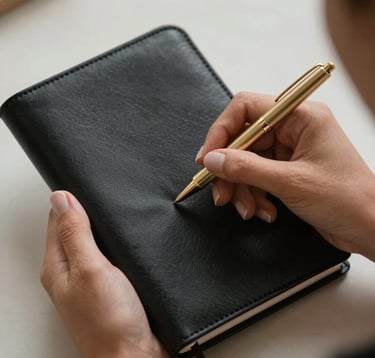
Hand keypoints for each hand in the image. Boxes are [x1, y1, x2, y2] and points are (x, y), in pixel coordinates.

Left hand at [40, 191, 168, 357]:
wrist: (135, 354)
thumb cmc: (110, 321)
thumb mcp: (90, 268)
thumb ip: (75, 233)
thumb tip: (61, 198)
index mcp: (57, 265)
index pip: (56, 219)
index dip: (70, 199)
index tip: (84, 182)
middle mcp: (70, 271)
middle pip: (72, 229)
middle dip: (85, 210)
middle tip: (98, 192)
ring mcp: (89, 279)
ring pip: (91, 241)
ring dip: (101, 226)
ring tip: (111, 210)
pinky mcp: (108, 285)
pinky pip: (107, 255)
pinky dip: (113, 242)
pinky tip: (123, 238)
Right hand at [197, 92, 374, 260]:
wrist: (370, 228)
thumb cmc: (349, 199)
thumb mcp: (291, 183)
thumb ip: (247, 168)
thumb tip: (214, 160)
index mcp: (301, 116)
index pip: (246, 108)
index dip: (222, 131)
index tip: (208, 157)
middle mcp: (293, 129)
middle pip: (242, 140)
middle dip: (230, 170)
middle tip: (222, 193)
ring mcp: (289, 150)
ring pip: (246, 162)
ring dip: (242, 188)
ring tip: (249, 210)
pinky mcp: (286, 170)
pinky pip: (256, 177)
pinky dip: (254, 195)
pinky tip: (265, 211)